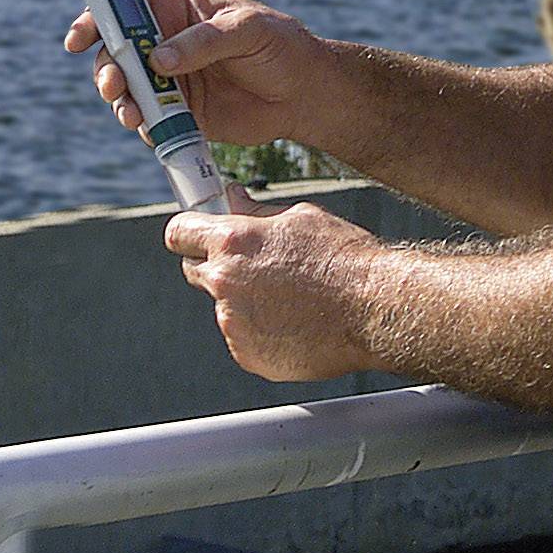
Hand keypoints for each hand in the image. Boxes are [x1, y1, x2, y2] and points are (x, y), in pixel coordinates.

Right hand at [64, 0, 317, 145]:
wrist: (306, 95)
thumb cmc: (281, 47)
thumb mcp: (248, 30)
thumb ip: (203, 42)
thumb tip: (158, 59)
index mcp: (178, 9)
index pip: (126, 7)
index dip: (96, 19)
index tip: (77, 37)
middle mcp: (166, 43)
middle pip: (117, 52)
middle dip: (106, 68)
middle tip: (113, 85)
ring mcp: (170, 80)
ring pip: (127, 89)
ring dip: (120, 101)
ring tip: (132, 114)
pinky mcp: (180, 114)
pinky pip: (149, 120)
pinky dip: (143, 125)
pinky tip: (150, 129)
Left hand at [165, 186, 385, 381]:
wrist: (374, 309)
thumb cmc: (343, 258)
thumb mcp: (300, 219)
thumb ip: (255, 213)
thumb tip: (232, 198)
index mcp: (232, 242)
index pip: (178, 233)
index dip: (188, 233)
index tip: (196, 236)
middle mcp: (224, 282)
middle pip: (195, 271)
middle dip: (216, 266)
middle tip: (254, 268)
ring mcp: (233, 323)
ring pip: (226, 307)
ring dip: (245, 302)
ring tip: (292, 299)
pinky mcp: (248, 355)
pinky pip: (244, 339)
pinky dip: (262, 332)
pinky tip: (296, 323)